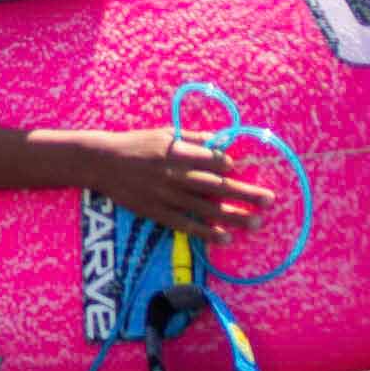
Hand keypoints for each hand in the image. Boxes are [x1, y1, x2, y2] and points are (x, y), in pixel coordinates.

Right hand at [83, 127, 270, 243]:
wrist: (101, 162)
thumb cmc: (134, 144)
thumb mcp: (162, 133)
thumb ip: (190, 137)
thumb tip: (218, 141)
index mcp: (176, 151)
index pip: (211, 160)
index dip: (227, 165)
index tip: (237, 169)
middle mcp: (175, 174)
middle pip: (216, 186)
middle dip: (244, 193)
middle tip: (269, 200)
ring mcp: (166, 196)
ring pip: (206, 208)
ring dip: (233, 216)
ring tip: (255, 222)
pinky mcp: (157, 212)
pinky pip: (186, 224)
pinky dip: (206, 232)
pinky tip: (224, 237)